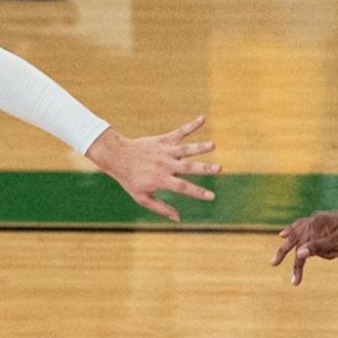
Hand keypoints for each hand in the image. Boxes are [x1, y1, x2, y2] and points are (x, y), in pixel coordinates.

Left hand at [87, 117, 218, 220]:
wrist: (117, 157)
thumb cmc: (130, 180)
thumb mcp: (142, 197)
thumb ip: (161, 208)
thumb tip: (178, 219)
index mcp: (161, 180)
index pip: (183, 187)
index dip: (198, 192)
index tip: (212, 196)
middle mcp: (165, 165)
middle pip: (188, 167)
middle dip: (204, 168)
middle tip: (220, 168)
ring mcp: (165, 151)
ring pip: (185, 149)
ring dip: (200, 147)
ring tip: (213, 145)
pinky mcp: (163, 140)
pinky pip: (179, 132)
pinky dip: (191, 126)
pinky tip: (202, 118)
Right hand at [271, 206, 337, 285]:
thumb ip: (318, 247)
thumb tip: (298, 254)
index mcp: (316, 225)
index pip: (303, 250)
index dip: (298, 267)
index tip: (295, 282)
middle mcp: (312, 220)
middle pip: (293, 239)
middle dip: (283, 252)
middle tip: (272, 264)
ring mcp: (315, 219)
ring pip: (301, 236)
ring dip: (306, 248)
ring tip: (321, 252)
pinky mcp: (319, 220)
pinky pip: (303, 228)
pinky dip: (293, 231)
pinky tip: (284, 233)